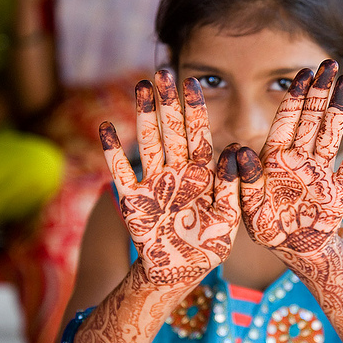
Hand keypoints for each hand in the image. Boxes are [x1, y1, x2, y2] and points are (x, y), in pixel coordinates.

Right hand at [99, 71, 240, 290]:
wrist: (178, 271)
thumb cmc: (208, 247)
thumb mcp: (228, 219)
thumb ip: (232, 186)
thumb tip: (236, 149)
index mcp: (202, 176)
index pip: (200, 136)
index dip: (195, 111)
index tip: (192, 84)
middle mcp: (178, 173)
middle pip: (173, 132)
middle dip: (169, 103)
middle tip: (163, 71)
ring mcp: (154, 184)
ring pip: (149, 144)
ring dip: (145, 117)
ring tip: (141, 87)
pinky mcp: (133, 200)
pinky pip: (121, 172)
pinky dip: (113, 152)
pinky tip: (106, 128)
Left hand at [236, 59, 342, 259]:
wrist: (293, 248)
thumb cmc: (266, 227)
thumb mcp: (248, 206)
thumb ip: (244, 179)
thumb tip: (238, 149)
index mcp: (275, 161)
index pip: (286, 122)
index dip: (294, 98)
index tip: (303, 74)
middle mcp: (300, 160)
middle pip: (311, 120)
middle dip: (319, 92)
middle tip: (328, 63)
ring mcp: (322, 173)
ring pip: (332, 134)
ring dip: (339, 108)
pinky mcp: (340, 190)